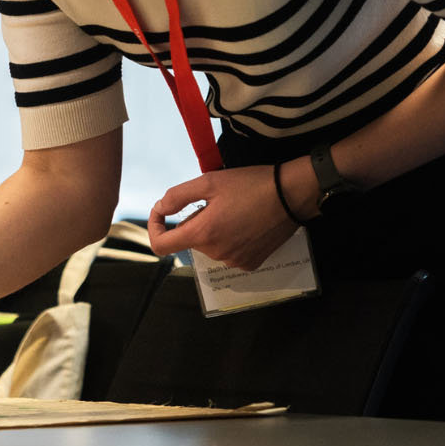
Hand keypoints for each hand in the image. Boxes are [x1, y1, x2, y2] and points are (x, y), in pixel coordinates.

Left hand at [147, 165, 299, 271]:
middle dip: (195, 221)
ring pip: (210, 246)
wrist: (291, 195)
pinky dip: (230, 239)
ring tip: (233, 210)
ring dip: (213, 230)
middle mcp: (216, 253)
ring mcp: (234, 261)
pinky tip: (246, 223)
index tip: (161, 213)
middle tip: (215, 201)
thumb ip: (177, 196)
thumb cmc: (251, 185)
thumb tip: (160, 208)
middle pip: (190, 240)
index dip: (154, 227)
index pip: (161, 245)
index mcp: (203, 233)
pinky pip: (229, 252)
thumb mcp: (210, 182)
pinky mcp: (250, 263)